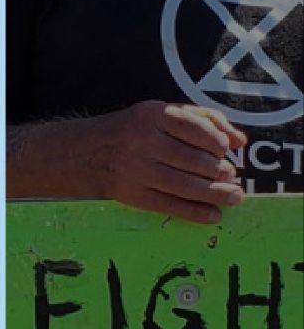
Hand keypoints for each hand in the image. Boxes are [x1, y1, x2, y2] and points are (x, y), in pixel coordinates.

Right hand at [93, 101, 247, 223]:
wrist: (88, 153)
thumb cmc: (135, 131)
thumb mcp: (163, 114)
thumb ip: (204, 119)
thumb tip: (239, 140)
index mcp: (152, 115)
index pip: (196, 128)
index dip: (218, 142)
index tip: (224, 150)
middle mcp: (142, 141)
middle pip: (194, 161)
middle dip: (220, 171)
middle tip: (230, 175)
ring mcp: (136, 170)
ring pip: (186, 186)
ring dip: (216, 193)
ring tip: (233, 195)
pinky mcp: (133, 194)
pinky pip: (171, 206)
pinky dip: (196, 213)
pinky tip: (214, 214)